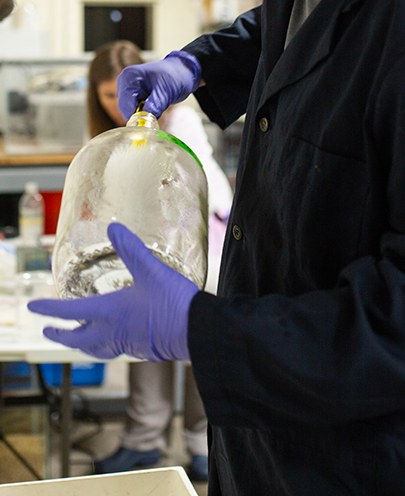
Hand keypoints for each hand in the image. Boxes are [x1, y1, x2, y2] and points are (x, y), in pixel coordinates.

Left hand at [28, 223, 198, 360]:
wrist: (197, 331)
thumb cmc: (173, 303)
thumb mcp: (150, 269)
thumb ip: (131, 249)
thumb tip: (114, 229)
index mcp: (109, 313)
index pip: (69, 312)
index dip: (49, 310)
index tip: (33, 309)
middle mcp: (113, 331)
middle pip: (77, 339)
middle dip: (60, 334)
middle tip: (48, 330)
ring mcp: (128, 342)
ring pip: (95, 348)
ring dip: (81, 343)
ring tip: (78, 339)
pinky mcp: (143, 348)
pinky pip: (115, 349)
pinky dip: (105, 344)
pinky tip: (115, 336)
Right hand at [117, 51, 201, 119]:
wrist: (182, 72)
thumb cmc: (175, 76)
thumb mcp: (167, 91)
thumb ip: (155, 105)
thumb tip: (146, 120)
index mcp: (129, 77)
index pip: (125, 104)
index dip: (135, 116)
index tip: (148, 124)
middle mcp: (124, 82)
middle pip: (125, 108)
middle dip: (139, 116)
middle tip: (156, 115)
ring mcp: (128, 89)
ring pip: (130, 111)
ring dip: (143, 114)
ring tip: (158, 105)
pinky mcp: (133, 95)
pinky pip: (135, 110)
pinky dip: (145, 112)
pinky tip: (155, 105)